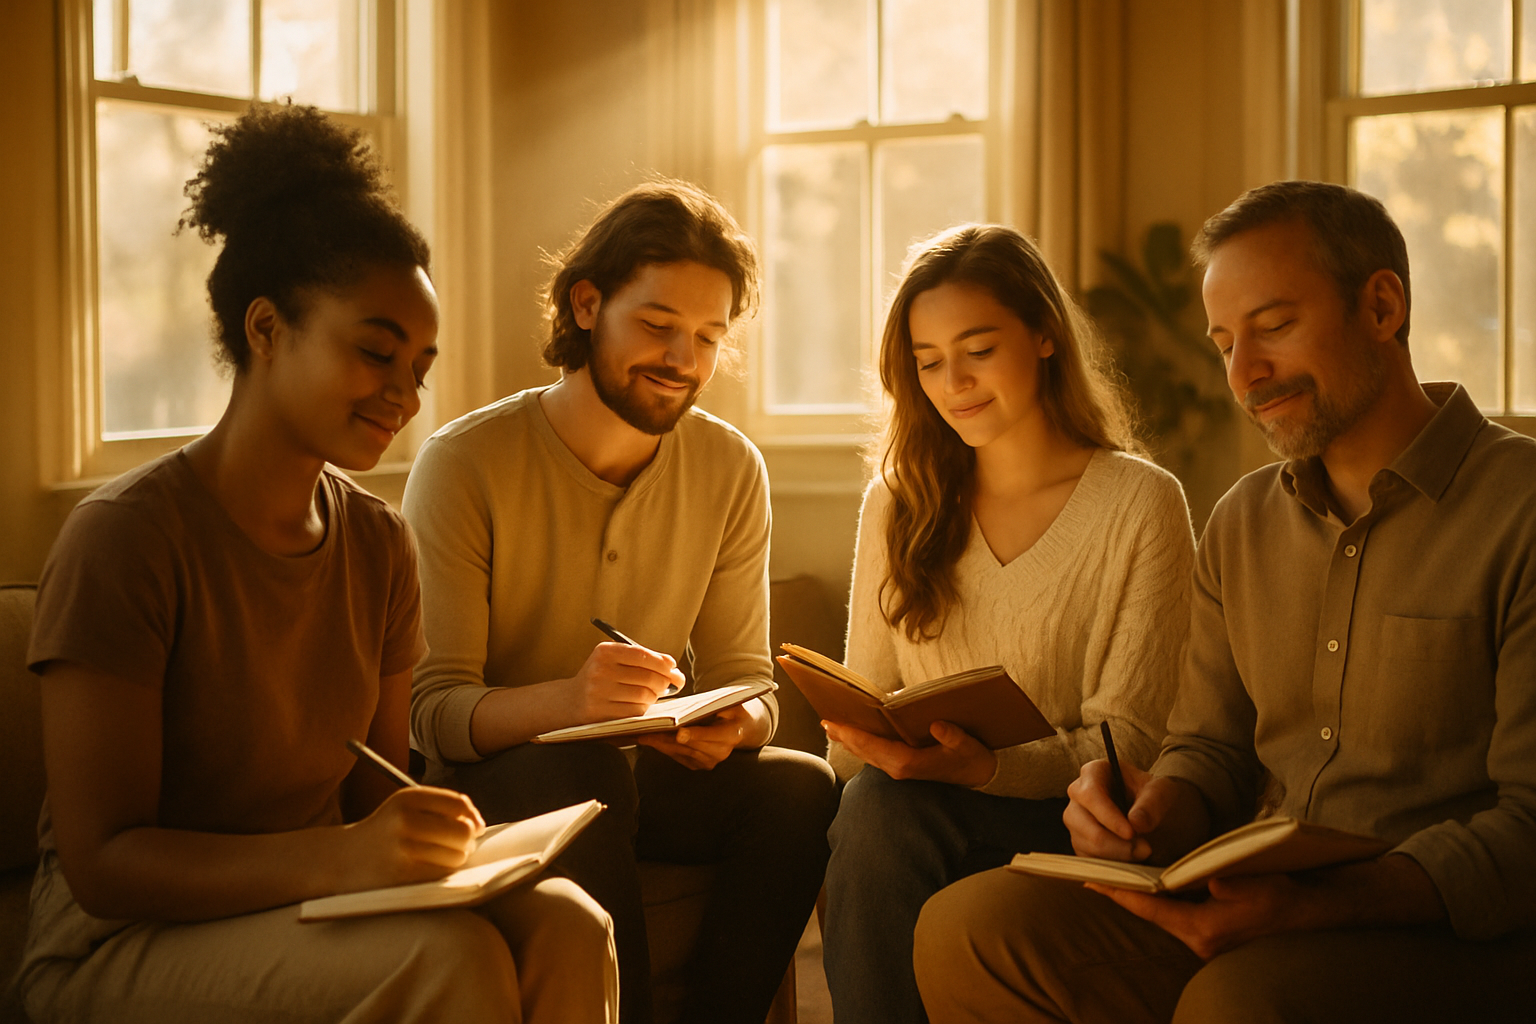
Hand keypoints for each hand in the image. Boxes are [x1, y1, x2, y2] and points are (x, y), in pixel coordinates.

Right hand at [340, 786, 485, 892]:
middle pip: (463, 830)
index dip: (473, 817)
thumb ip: (439, 808)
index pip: (458, 803)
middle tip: (459, 846)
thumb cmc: (383, 834)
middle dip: (467, 840)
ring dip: (457, 859)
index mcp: (407, 798)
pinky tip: (432, 869)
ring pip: (457, 855)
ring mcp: (402, 847)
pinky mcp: (402, 873)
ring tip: (441, 858)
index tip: (475, 826)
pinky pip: (442, 873)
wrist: (340, 860)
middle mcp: (404, 819)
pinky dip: (444, 873)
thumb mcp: (403, 808)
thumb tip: (478, 824)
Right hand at [563, 642, 685, 724]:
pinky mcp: (601, 713)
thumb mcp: (613, 660)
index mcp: (605, 652)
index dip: (663, 663)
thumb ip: (642, 659)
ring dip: (654, 696)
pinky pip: (636, 711)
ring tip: (651, 694)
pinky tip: (639, 704)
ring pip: (645, 696)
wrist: (570, 701)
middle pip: (648, 677)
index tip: (673, 668)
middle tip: (669, 684)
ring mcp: (599, 693)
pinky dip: (644, 709)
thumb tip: (673, 667)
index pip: (643, 655)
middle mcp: (600, 670)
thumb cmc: (600, 678)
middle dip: (664, 682)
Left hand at [635, 704, 750, 770]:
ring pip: (680, 752)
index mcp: (732, 734)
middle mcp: (720, 752)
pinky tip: (649, 739)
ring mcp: (709, 761)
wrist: (739, 728)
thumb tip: (699, 704)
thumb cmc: (732, 710)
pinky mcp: (698, 765)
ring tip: (642, 734)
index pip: (712, 736)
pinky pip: (677, 756)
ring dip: (660, 744)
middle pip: (690, 746)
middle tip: (648, 731)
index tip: (679, 733)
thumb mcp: (731, 701)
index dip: (695, 735)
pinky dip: (663, 747)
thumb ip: (719, 703)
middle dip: (667, 738)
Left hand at [824, 719, 995, 786]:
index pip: (874, 747)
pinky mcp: (901, 768)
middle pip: (864, 751)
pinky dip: (861, 744)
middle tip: (825, 721)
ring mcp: (898, 770)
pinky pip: (874, 755)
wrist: (979, 778)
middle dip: (844, 736)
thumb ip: (953, 736)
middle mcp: (898, 769)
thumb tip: (937, 724)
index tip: (836, 725)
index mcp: (909, 763)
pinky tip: (853, 736)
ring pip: (866, 754)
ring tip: (832, 727)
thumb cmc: (971, 759)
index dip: (853, 735)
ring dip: (849, 741)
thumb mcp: (968, 746)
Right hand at [1064, 761, 1209, 863]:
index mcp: (1094, 773)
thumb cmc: (1155, 795)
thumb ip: (1152, 803)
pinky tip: (1131, 857)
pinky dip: (1110, 864)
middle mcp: (1078, 794)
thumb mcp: (1162, 792)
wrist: (1154, 810)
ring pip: (1084, 844)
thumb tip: (1135, 823)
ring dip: (1116, 856)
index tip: (1131, 833)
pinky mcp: (1079, 840)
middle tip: (1145, 849)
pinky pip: (1087, 859)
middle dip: (1114, 842)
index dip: (1108, 816)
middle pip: (1081, 822)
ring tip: (1143, 851)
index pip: (1090, 795)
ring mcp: (1075, 818)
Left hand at [1086, 872, 1309, 959]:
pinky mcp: (1209, 935)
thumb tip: (1209, 881)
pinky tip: (1148, 885)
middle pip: (1151, 914)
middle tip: (1094, 875)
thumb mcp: (1256, 885)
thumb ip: (1229, 883)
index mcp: (1205, 928)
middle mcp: (1199, 939)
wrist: (1306, 913)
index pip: (1152, 909)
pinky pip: (1175, 916)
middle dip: (1124, 894)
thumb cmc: (1281, 896)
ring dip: (1141, 897)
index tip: (1092, 882)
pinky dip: (1160, 901)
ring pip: (1162, 915)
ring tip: (1112, 876)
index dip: (1121, 894)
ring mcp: (1204, 940)